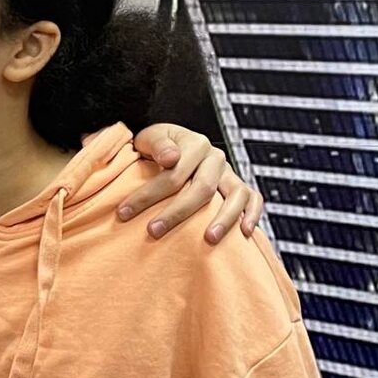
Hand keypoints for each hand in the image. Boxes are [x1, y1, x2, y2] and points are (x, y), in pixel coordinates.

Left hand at [120, 124, 262, 243]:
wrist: (172, 146)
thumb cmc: (157, 147)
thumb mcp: (150, 138)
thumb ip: (158, 145)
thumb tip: (172, 158)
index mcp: (193, 143)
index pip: (173, 173)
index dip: (147, 195)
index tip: (124, 212)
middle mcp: (215, 157)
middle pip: (201, 189)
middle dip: (176, 213)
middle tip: (153, 231)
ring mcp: (229, 172)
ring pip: (234, 196)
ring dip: (223, 219)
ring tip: (208, 239)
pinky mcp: (239, 186)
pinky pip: (253, 199)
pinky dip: (252, 214)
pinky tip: (244, 232)